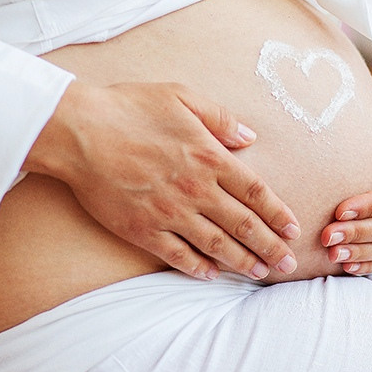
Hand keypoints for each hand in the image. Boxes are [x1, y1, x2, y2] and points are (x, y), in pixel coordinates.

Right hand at [24, 78, 299, 279]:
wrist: (77, 131)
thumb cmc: (128, 107)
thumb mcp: (181, 96)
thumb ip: (221, 119)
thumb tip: (250, 138)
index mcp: (209, 156)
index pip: (257, 193)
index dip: (279, 214)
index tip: (294, 229)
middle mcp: (196, 189)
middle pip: (244, 225)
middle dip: (271, 247)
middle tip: (289, 264)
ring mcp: (169, 213)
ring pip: (216, 245)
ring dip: (243, 262)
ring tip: (261, 273)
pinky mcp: (142, 229)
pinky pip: (178, 255)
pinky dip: (198, 268)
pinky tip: (212, 275)